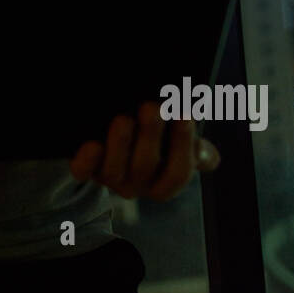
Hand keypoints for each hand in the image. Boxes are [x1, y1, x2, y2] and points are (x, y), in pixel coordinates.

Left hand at [69, 100, 218, 200]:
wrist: (111, 141)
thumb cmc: (153, 142)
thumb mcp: (176, 145)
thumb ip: (195, 149)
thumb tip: (210, 156)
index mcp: (164, 182)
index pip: (178, 172)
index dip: (183, 144)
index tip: (185, 113)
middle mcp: (137, 185)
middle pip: (145, 167)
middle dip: (150, 136)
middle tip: (151, 106)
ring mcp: (110, 179)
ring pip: (114, 171)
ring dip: (120, 144)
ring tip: (124, 119)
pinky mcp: (86, 170)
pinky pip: (83, 172)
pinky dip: (86, 160)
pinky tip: (92, 144)